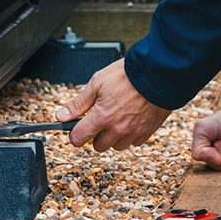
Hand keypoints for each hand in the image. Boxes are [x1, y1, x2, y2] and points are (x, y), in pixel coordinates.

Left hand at [56, 58, 170, 151]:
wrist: (159, 73)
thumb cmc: (129, 75)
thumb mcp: (98, 82)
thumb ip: (79, 103)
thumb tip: (61, 116)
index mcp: (101, 117)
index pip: (78, 139)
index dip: (75, 132)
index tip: (78, 125)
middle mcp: (117, 130)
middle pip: (97, 146)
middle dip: (96, 133)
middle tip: (102, 116)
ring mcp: (133, 132)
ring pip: (116, 146)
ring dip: (114, 135)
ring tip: (119, 115)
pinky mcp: (147, 131)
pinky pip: (134, 142)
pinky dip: (130, 134)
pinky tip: (132, 118)